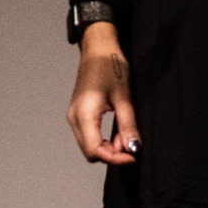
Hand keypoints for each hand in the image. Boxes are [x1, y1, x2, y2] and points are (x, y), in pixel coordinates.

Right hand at [66, 24, 139, 166]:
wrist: (98, 49)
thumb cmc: (111, 67)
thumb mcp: (124, 97)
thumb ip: (127, 125)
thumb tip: (133, 148)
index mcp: (84, 114)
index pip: (95, 150)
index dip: (115, 158)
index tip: (133, 156)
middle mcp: (74, 118)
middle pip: (90, 152)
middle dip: (112, 154)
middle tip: (131, 143)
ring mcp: (74, 116)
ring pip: (89, 145)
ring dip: (108, 147)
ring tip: (126, 134)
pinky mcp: (78, 113)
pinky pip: (88, 135)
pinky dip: (103, 139)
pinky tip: (117, 130)